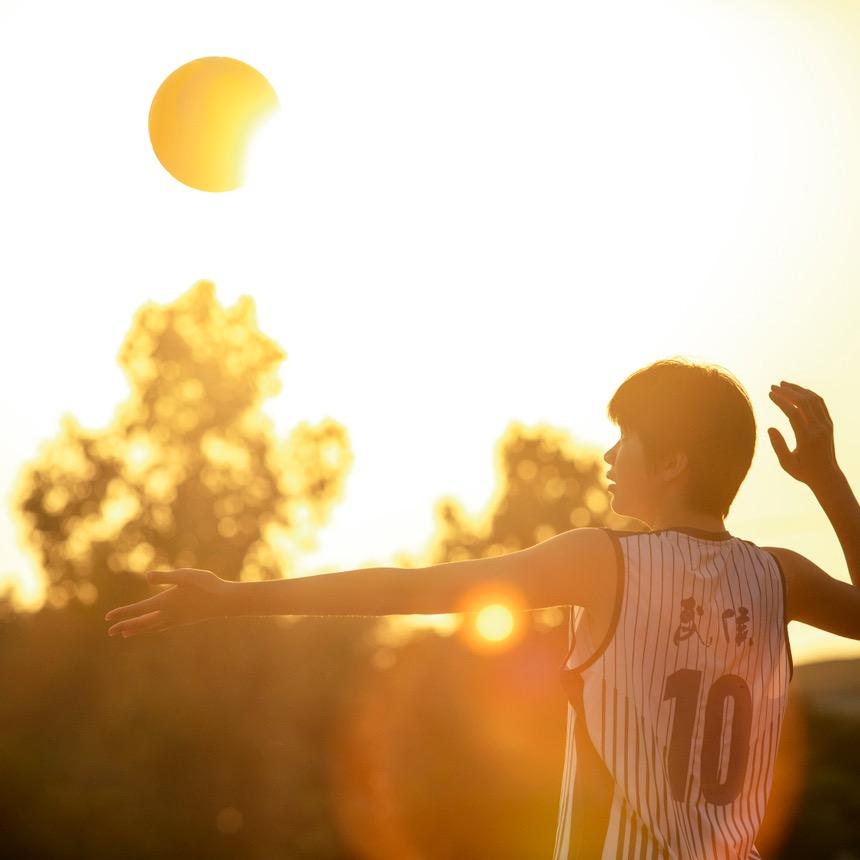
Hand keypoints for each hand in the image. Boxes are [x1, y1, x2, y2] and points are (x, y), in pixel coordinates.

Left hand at [104, 568, 232, 637]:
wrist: (225, 602)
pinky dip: (152, 629)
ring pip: (151, 627)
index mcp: (165, 602)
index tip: (108, 618)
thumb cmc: (206, 585)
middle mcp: (168, 614)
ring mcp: (176, 619)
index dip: (123, 613)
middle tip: (110, 632)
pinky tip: (153, 628)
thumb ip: (166, 577)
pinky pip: (162, 627)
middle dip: (125, 626)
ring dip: (137, 630)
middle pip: (142, 623)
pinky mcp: (184, 620)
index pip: (139, 610)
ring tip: (125, 634)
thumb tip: (147, 577)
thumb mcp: (185, 576)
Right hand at [768, 380, 839, 486]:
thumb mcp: (786, 463)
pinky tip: (798, 392)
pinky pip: (820, 404)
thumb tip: (770, 428)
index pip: (793, 413)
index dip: (780, 401)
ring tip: (784, 384)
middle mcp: (819, 429)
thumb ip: (778, 445)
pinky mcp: (829, 424)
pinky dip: (808, 394)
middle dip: (787, 392)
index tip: (769, 394)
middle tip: (773, 386)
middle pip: (804, 403)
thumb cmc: (803, 471)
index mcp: (807, 438)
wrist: (827, 476)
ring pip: (814, 400)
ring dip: (798, 390)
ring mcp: (826, 425)